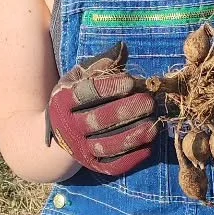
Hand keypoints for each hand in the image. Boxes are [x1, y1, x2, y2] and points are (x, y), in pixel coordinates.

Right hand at [45, 42, 158, 175]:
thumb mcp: (80, 78)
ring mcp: (79, 150)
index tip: (131, 82)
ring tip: (153, 126)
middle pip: (98, 120)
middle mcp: (67, 128)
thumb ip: (101, 64)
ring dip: (132, 136)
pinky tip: (149, 146)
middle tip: (149, 102)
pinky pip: (113, 165)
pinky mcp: (92, 166)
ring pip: (107, 145)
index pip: (85, 94)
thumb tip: (123, 48)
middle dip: (126, 111)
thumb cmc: (76, 99)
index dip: (109, 87)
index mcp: (62, 102)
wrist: (60, 137)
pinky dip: (131, 159)